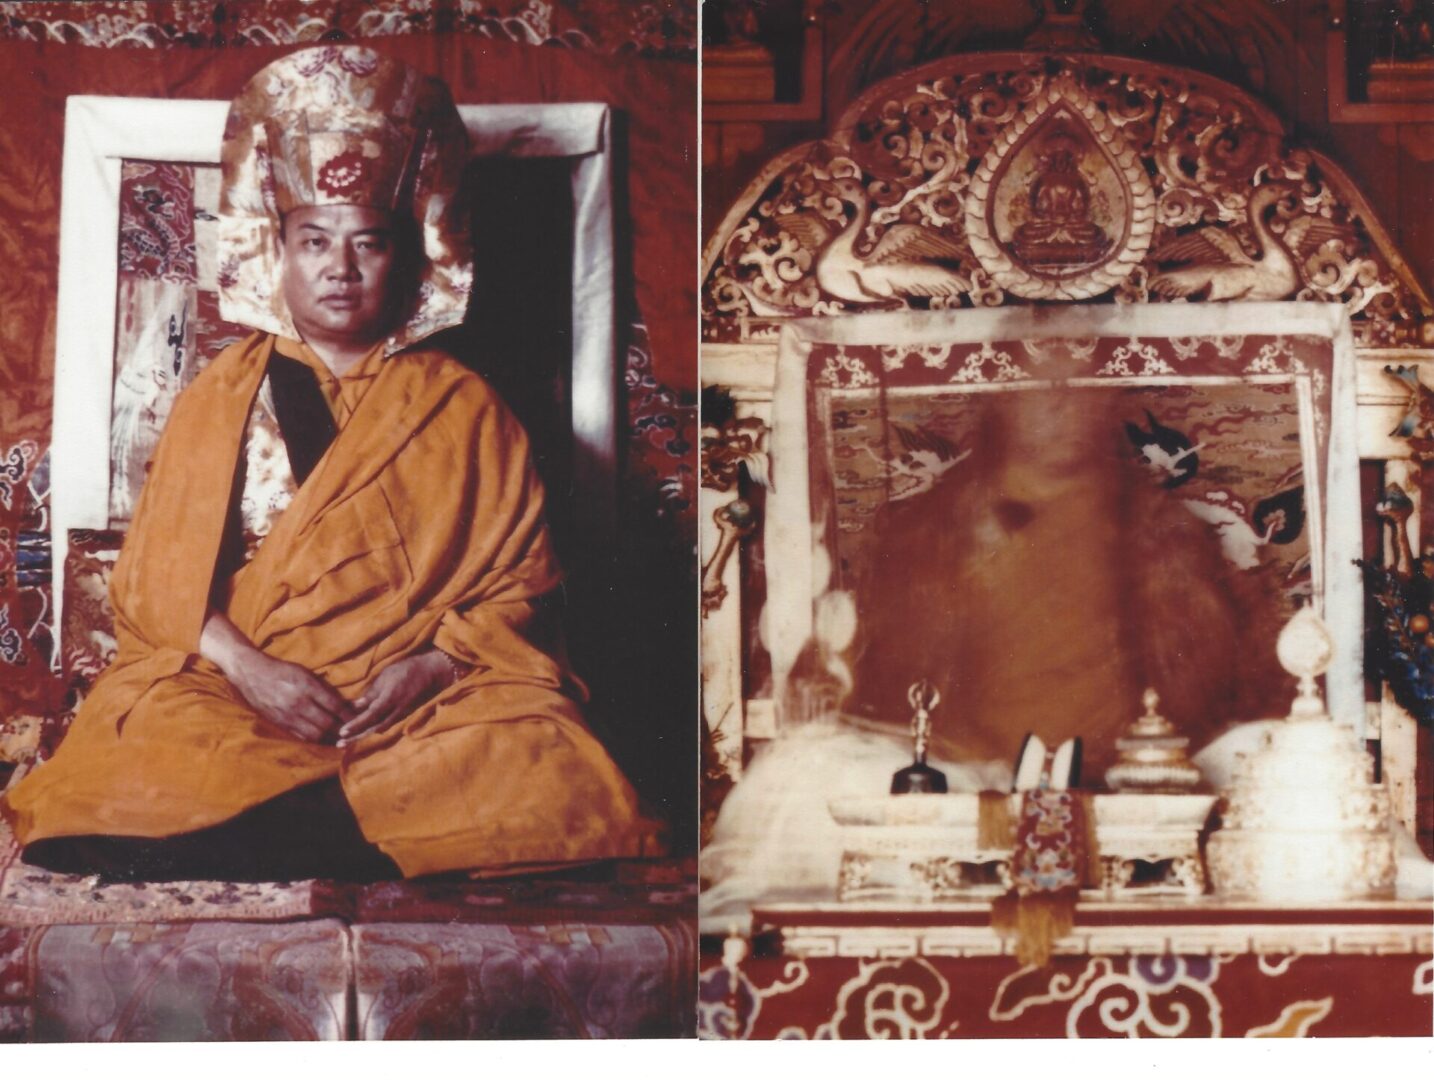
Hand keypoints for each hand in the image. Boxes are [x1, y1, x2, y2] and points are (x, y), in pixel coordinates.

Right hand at [227, 652, 354, 742]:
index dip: (350, 715)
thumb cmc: (283, 670)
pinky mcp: (280, 724)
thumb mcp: (306, 673)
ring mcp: (288, 716)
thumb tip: (348, 702)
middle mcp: (298, 703)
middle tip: (356, 731)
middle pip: (327, 723)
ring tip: (344, 738)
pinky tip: (327, 739)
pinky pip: (303, 737)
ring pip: (316, 734)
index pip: (335, 706)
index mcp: (306, 686)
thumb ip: (326, 688)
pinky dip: (317, 740)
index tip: (362, 718)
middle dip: (344, 729)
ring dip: (332, 738)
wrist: (251, 673)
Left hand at [336, 651, 451, 747]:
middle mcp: (395, 710)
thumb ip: (372, 693)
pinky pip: (385, 725)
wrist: (431, 673)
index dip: (356, 725)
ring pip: (379, 729)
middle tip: (340, 744)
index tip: (342, 732)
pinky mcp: (403, 715)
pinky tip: (363, 731)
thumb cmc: (406, 670)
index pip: (370, 715)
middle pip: (373, 728)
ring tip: (347, 740)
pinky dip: (373, 730)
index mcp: (390, 698)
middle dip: (356, 737)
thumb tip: (355, 706)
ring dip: (363, 735)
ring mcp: (401, 714)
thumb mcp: (386, 676)